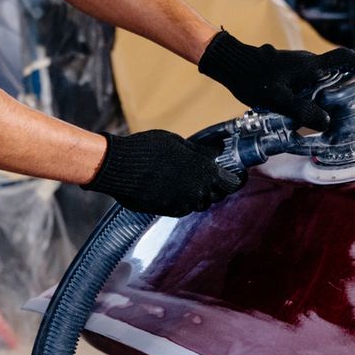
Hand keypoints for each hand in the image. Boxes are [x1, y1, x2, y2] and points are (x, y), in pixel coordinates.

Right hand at [86, 130, 241, 216]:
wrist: (119, 167)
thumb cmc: (149, 149)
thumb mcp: (178, 143)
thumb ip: (200, 152)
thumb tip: (218, 150)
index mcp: (204, 173)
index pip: (231, 183)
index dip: (235, 179)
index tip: (235, 175)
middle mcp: (196, 192)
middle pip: (215, 196)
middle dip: (215, 187)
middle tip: (209, 176)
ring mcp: (181, 204)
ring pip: (198, 204)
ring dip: (197, 194)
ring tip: (188, 181)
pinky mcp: (166, 211)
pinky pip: (181, 208)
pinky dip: (182, 200)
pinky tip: (172, 188)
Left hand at [197, 31, 354, 130]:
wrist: (231, 64)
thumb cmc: (253, 80)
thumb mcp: (278, 100)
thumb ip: (303, 111)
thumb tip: (326, 123)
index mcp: (311, 66)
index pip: (345, 58)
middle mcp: (309, 63)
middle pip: (338, 71)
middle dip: (350, 86)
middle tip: (354, 107)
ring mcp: (299, 66)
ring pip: (323, 78)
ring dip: (331, 92)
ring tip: (331, 115)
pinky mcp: (289, 72)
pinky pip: (311, 82)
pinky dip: (317, 94)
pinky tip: (307, 112)